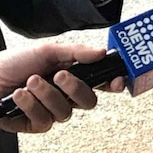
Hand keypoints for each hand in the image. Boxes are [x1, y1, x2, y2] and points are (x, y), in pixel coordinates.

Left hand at [0, 44, 121, 132]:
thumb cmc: (12, 63)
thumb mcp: (46, 50)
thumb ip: (76, 52)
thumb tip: (101, 53)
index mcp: (72, 75)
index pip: (100, 83)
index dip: (112, 84)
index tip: (117, 81)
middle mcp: (64, 95)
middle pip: (88, 101)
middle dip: (75, 88)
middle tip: (60, 75)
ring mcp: (50, 111)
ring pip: (65, 112)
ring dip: (47, 95)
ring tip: (30, 81)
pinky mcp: (34, 124)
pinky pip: (44, 121)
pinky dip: (32, 106)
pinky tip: (21, 95)